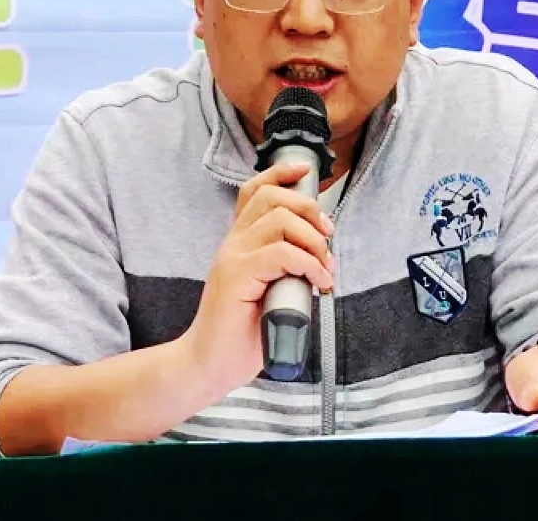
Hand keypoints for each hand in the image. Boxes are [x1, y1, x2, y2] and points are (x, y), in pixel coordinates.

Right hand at [179, 161, 334, 399]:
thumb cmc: (240, 333)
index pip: (254, 191)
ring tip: (325, 266)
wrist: (209, 365)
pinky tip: (319, 282)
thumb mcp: (268, 290)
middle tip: (328, 235)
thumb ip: (285, 269)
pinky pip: (281, 254)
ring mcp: (233, 258)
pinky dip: (308, 264)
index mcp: (238, 243)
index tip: (306, 172)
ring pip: (279, 221)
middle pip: (271, 197)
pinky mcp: (237, 278)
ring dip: (313, 239)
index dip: (280, 174)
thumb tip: (321, 257)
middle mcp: (233, 244)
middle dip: (308, 208)